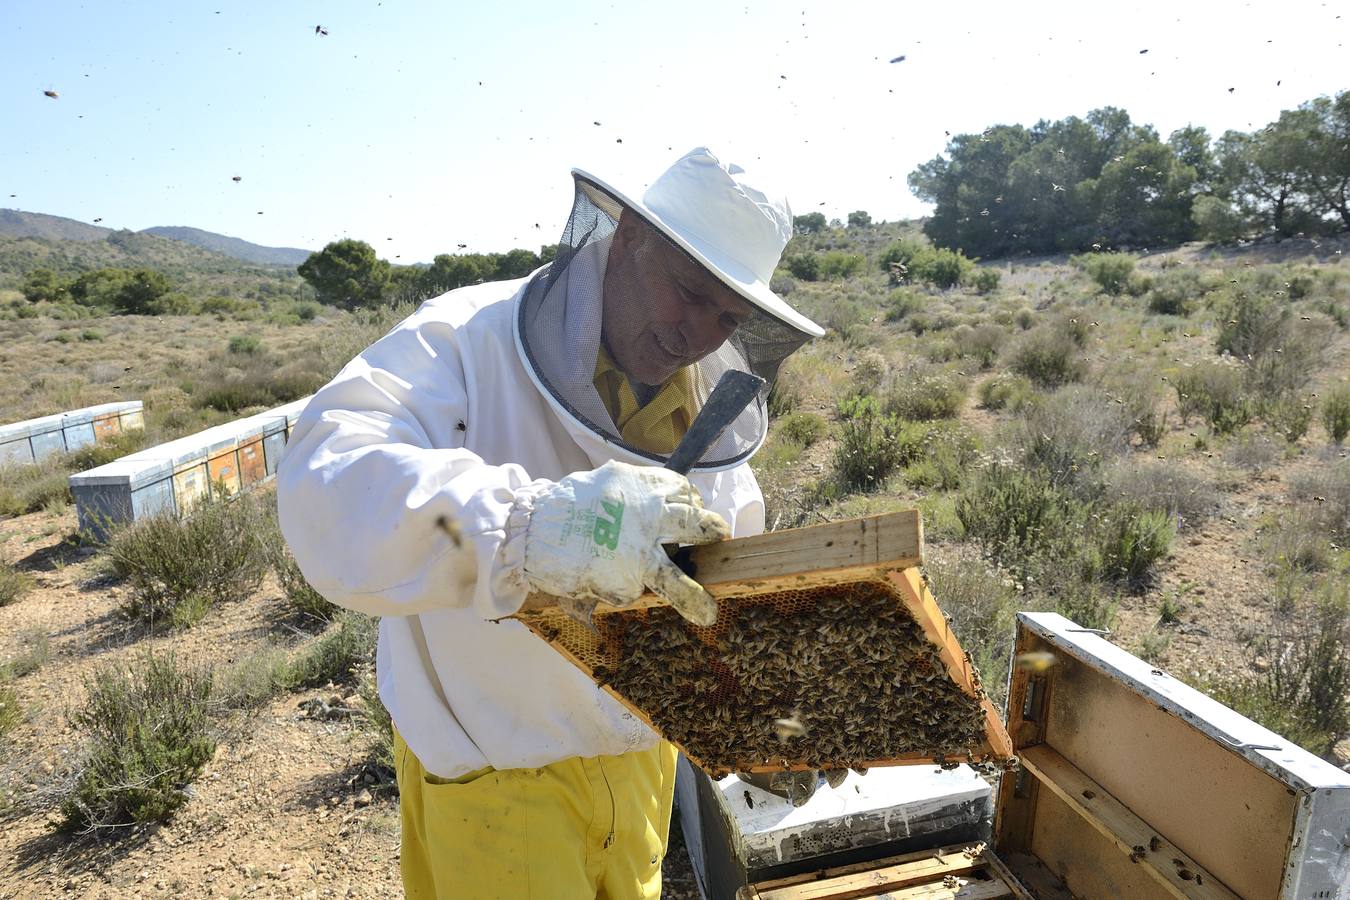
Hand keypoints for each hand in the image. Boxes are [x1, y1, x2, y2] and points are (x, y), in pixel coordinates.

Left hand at [521, 461, 729, 625]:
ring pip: (685, 496)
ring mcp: (637, 497)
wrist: (533, 529)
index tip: (709, 612)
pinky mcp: (625, 475)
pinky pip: (666, 479)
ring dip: (694, 508)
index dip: (697, 602)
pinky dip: (676, 490)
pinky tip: (673, 498)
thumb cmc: (563, 565)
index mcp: (635, 565)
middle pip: (695, 525)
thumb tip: (648, 584)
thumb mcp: (598, 588)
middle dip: (713, 532)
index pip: (677, 586)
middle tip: (719, 537)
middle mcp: (643, 528)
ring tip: (694, 515)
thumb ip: (629, 585)